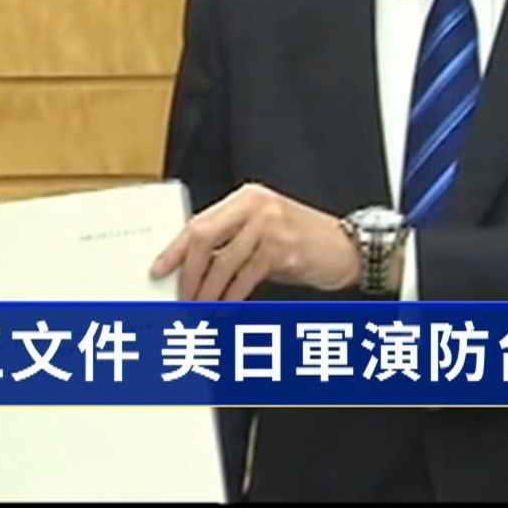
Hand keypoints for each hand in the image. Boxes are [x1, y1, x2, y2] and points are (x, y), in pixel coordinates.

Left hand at [149, 183, 359, 300]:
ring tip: (199, 309)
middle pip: (204, 237)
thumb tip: (192, 268)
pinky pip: (245, 278)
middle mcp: (256, 206)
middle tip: (179, 296)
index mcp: (246, 198)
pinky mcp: (283, 250)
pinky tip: (223, 308)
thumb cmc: (303, 241)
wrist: (348, 248)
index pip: (199, 222)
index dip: (174, 248)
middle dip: (187, 272)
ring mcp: (270, 226)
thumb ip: (231, 239)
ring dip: (206, 291)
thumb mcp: (264, 230)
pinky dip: (230, 297)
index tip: (159, 269)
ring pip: (223, 262)